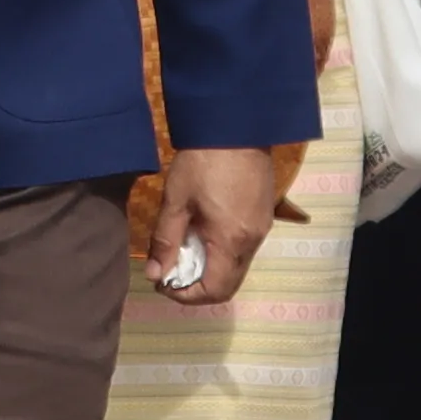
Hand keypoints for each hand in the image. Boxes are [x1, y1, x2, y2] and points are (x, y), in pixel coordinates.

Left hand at [140, 146, 274, 310]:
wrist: (236, 124)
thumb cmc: (203, 160)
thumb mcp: (176, 200)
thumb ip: (165, 241)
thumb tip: (155, 274)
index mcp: (231, 240)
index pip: (214, 291)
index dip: (186, 295)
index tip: (163, 282)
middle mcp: (253, 241)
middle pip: (229, 284)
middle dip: (198, 286)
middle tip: (171, 271)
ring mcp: (263, 228)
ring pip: (237, 267)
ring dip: (210, 269)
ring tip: (184, 250)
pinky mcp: (265, 215)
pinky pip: (244, 248)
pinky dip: (223, 253)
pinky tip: (204, 233)